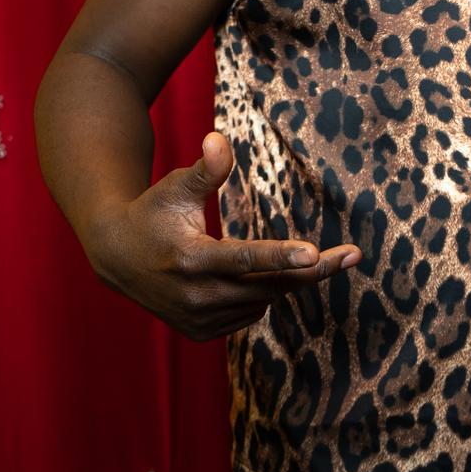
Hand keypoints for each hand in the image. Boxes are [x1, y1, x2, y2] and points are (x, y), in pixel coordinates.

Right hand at [83, 132, 361, 341]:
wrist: (117, 259)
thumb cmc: (153, 213)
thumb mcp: (174, 188)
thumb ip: (205, 170)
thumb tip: (219, 138)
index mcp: (190, 260)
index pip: (244, 259)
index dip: (280, 256)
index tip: (314, 254)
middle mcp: (195, 297)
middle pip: (269, 284)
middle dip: (313, 269)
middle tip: (353, 255)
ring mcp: (199, 320)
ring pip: (265, 299)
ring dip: (280, 278)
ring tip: (277, 255)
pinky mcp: (203, 333)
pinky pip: (252, 312)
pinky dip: (259, 293)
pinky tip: (241, 276)